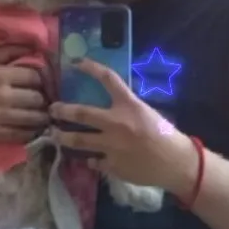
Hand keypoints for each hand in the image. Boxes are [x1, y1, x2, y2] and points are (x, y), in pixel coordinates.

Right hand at [0, 46, 49, 141]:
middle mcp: (2, 96)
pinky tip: (33, 128)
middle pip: (37, 98)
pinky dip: (32, 132)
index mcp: (0, 75)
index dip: (41, 79)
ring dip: (42, 116)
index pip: (35, 77)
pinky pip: (21, 135)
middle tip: (43, 99)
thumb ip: (8, 50)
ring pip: (33, 118)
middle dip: (43, 98)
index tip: (40, 82)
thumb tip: (34, 47)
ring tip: (43, 114)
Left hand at [50, 58, 194, 193]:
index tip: (77, 63)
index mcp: (129, 105)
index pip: (108, 79)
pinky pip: (93, 161)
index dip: (91, 68)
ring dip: (63, 138)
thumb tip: (109, 104)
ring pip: (79, 141)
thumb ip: (127, 108)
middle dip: (62, 110)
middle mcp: (117, 123)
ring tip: (55, 135)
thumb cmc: (166, 135)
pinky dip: (90, 158)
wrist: (176, 163)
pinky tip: (89, 158)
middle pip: (81, 114)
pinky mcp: (112, 165)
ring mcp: (112, 146)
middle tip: (52, 109)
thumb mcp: (147, 112)